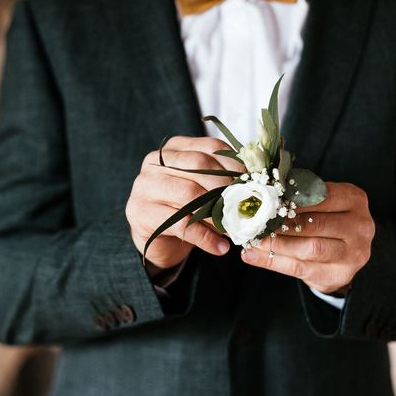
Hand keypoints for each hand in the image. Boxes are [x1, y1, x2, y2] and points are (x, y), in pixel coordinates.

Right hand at [126, 136, 244, 272]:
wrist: (157, 238)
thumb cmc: (185, 208)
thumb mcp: (204, 188)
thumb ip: (222, 179)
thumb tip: (255, 183)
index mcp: (174, 148)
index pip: (210, 148)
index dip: (236, 164)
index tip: (254, 183)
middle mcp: (155, 162)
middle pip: (199, 167)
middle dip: (227, 188)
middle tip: (248, 207)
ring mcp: (143, 186)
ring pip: (189, 195)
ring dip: (218, 215)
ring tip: (237, 230)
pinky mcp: (140, 212)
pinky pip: (180, 224)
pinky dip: (205, 238)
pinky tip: (220, 248)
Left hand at [241, 182, 373, 294]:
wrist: (345, 252)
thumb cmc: (326, 218)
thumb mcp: (321, 201)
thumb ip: (298, 196)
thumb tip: (259, 192)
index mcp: (354, 200)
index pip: (321, 197)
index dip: (292, 200)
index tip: (267, 201)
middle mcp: (360, 227)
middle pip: (315, 224)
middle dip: (281, 223)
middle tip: (255, 221)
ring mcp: (353, 254)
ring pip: (308, 248)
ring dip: (275, 244)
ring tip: (252, 239)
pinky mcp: (338, 275)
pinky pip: (299, 268)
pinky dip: (272, 262)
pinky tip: (252, 255)